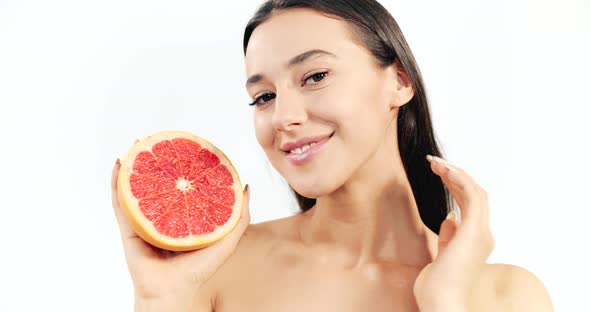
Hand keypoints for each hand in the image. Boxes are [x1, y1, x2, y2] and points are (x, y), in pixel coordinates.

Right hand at [111, 158, 250, 302]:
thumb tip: (245, 185)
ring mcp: (145, 220)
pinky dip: (115, 183)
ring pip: (137, 187)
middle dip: (158, 161)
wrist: (175, 290)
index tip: (186, 147)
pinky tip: (117, 165)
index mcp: (184, 215)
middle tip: (158, 140)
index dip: (184, 166)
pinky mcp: (129, 228)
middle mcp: (164, 215)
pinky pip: (120, 202)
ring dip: (134, 165)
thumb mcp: (228, 239)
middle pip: (160, 182)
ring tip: (136, 146)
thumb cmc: (200, 269)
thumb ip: (240, 215)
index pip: (184, 185)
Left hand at [413, 155, 494, 310]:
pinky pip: (472, 197)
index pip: (470, 205)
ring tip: (437, 163)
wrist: (442, 303)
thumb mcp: (440, 257)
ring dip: (456, 174)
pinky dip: (460, 180)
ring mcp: (481, 233)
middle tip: (435, 163)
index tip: (439, 173)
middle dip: (455, 175)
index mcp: (475, 241)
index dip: (456, 185)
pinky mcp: (474, 232)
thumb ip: (447, 238)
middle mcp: (483, 235)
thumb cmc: (437, 287)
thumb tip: (449, 218)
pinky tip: (446, 171)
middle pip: (474, 195)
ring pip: (475, 192)